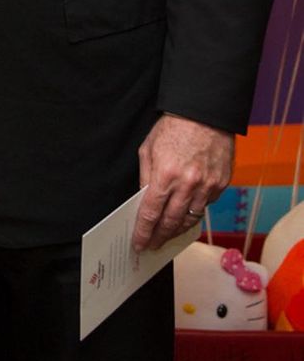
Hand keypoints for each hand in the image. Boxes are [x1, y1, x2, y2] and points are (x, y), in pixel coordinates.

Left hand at [132, 113, 233, 251]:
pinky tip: (186, 213)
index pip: (151, 213)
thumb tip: (144, 200)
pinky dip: (195, 211)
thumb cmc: (173, 128)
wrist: (205, 114)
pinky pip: (206, 205)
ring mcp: (207, 186)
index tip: (138, 244)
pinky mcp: (221, 185)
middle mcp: (187, 184)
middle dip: (160, 237)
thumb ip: (146, 177)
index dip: (143, 232)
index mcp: (165, 175)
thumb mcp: (149, 148)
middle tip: (153, 246)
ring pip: (190, 219)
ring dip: (177, 230)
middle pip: (171, 222)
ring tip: (168, 235)